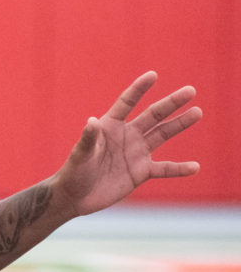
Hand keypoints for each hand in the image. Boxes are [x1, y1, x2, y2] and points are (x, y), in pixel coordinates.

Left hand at [53, 71, 200, 216]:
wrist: (76, 196)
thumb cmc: (74, 171)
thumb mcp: (80, 154)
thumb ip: (88, 139)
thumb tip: (92, 121)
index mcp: (110, 126)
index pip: (127, 103)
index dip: (139, 89)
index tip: (153, 75)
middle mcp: (127, 135)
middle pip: (153, 115)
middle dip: (171, 103)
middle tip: (191, 90)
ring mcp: (136, 153)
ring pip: (162, 135)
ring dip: (180, 124)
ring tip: (198, 112)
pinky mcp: (141, 172)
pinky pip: (164, 169)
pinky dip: (179, 169)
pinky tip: (194, 167)